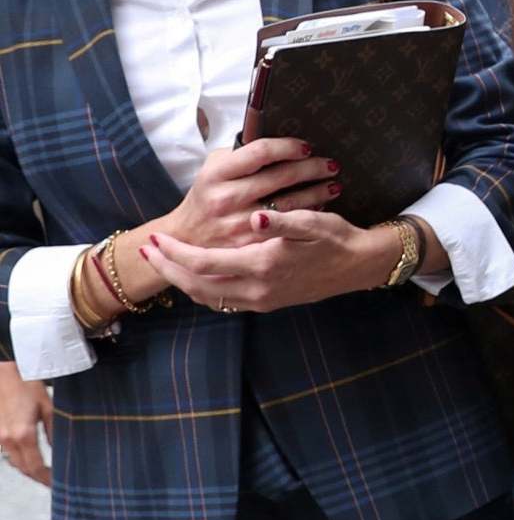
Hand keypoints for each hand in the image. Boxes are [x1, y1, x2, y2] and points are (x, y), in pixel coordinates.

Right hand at [0, 362, 52, 486]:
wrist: (3, 375)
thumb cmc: (28, 386)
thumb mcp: (49, 407)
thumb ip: (54, 431)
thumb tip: (59, 450)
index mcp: (24, 434)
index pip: (35, 467)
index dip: (46, 479)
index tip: (56, 484)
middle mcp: (7, 440)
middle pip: (23, 468)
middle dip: (38, 476)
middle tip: (52, 480)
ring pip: (14, 462)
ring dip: (28, 468)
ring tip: (44, 470)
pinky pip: (7, 452)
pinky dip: (19, 458)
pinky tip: (29, 456)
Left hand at [139, 210, 392, 313]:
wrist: (359, 266)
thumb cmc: (337, 239)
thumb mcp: (315, 223)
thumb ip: (285, 220)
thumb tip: (260, 216)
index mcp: (263, 265)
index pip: (204, 263)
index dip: (175, 253)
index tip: (156, 239)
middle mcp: (258, 289)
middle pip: (197, 286)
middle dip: (168, 270)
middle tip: (148, 252)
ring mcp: (261, 299)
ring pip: (207, 298)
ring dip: (183, 281)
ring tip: (166, 262)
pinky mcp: (267, 302)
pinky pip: (223, 301)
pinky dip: (203, 289)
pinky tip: (198, 273)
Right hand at [159, 139, 344, 251]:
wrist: (184, 239)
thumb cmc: (206, 197)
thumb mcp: (212, 170)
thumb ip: (239, 155)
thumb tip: (277, 142)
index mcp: (216, 174)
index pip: (261, 152)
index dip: (289, 146)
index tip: (306, 146)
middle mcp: (226, 198)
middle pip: (281, 176)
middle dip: (313, 168)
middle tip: (331, 164)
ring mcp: (238, 223)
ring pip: (289, 203)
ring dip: (318, 192)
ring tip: (334, 184)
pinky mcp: (248, 244)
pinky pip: (286, 226)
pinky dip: (306, 215)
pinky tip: (320, 207)